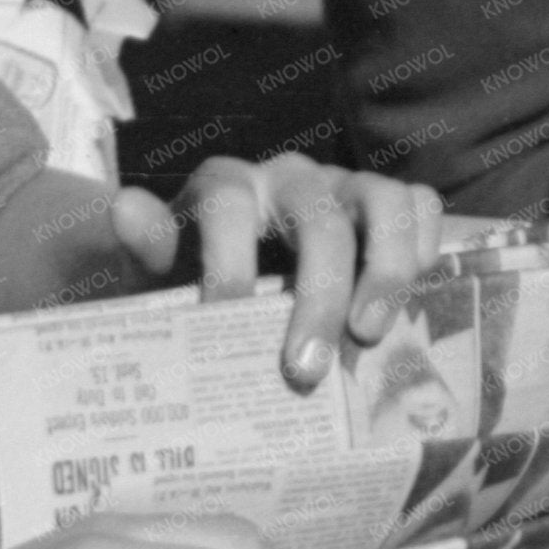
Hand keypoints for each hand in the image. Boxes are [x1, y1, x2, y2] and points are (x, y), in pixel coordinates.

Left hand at [111, 154, 449, 389]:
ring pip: (383, 201)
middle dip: (316, 296)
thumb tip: (124, 211)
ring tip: (370, 336)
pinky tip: (415, 302)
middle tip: (306, 370)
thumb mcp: (156, 276)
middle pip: (317, 218)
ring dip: (385, 270)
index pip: (228, 202)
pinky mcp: (389, 205)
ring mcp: (346, 186)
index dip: (227, 256)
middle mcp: (290, 177)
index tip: (224, 316)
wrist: (232, 284)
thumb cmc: (193, 285)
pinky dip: (425, 246)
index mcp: (227, 188)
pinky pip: (421, 205)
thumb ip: (142, 249)